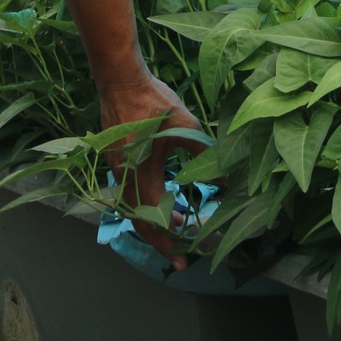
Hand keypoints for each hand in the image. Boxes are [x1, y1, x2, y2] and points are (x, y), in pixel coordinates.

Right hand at [99, 71, 206, 269]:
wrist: (120, 80)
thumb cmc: (153, 101)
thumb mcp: (185, 126)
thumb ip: (204, 154)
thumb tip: (224, 181)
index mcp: (140, 173)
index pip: (153, 220)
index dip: (168, 242)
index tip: (183, 260)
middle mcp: (125, 177)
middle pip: (141, 221)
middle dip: (162, 239)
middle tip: (182, 252)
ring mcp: (117, 169)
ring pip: (135, 208)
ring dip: (156, 220)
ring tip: (181, 224)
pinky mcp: (116, 161)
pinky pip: (131, 193)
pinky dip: (147, 204)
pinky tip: (165, 198)